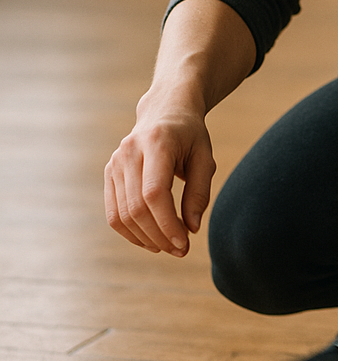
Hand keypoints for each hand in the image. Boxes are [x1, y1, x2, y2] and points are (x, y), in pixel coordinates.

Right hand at [104, 96, 216, 256]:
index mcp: (157, 143)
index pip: (154, 193)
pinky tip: (150, 239)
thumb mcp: (204, 157)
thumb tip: (191, 228)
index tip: (184, 243)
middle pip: (136, 208)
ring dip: (145, 238)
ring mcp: (115, 162)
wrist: (165, 109)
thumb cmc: (190, 135)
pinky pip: (113, 212)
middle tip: (181, 250)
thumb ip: (200, 191)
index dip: (167, 223)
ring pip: (122, 214)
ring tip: (168, 247)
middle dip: (158, 236)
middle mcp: (129, 152)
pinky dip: (130, 232)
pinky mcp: (109, 172)